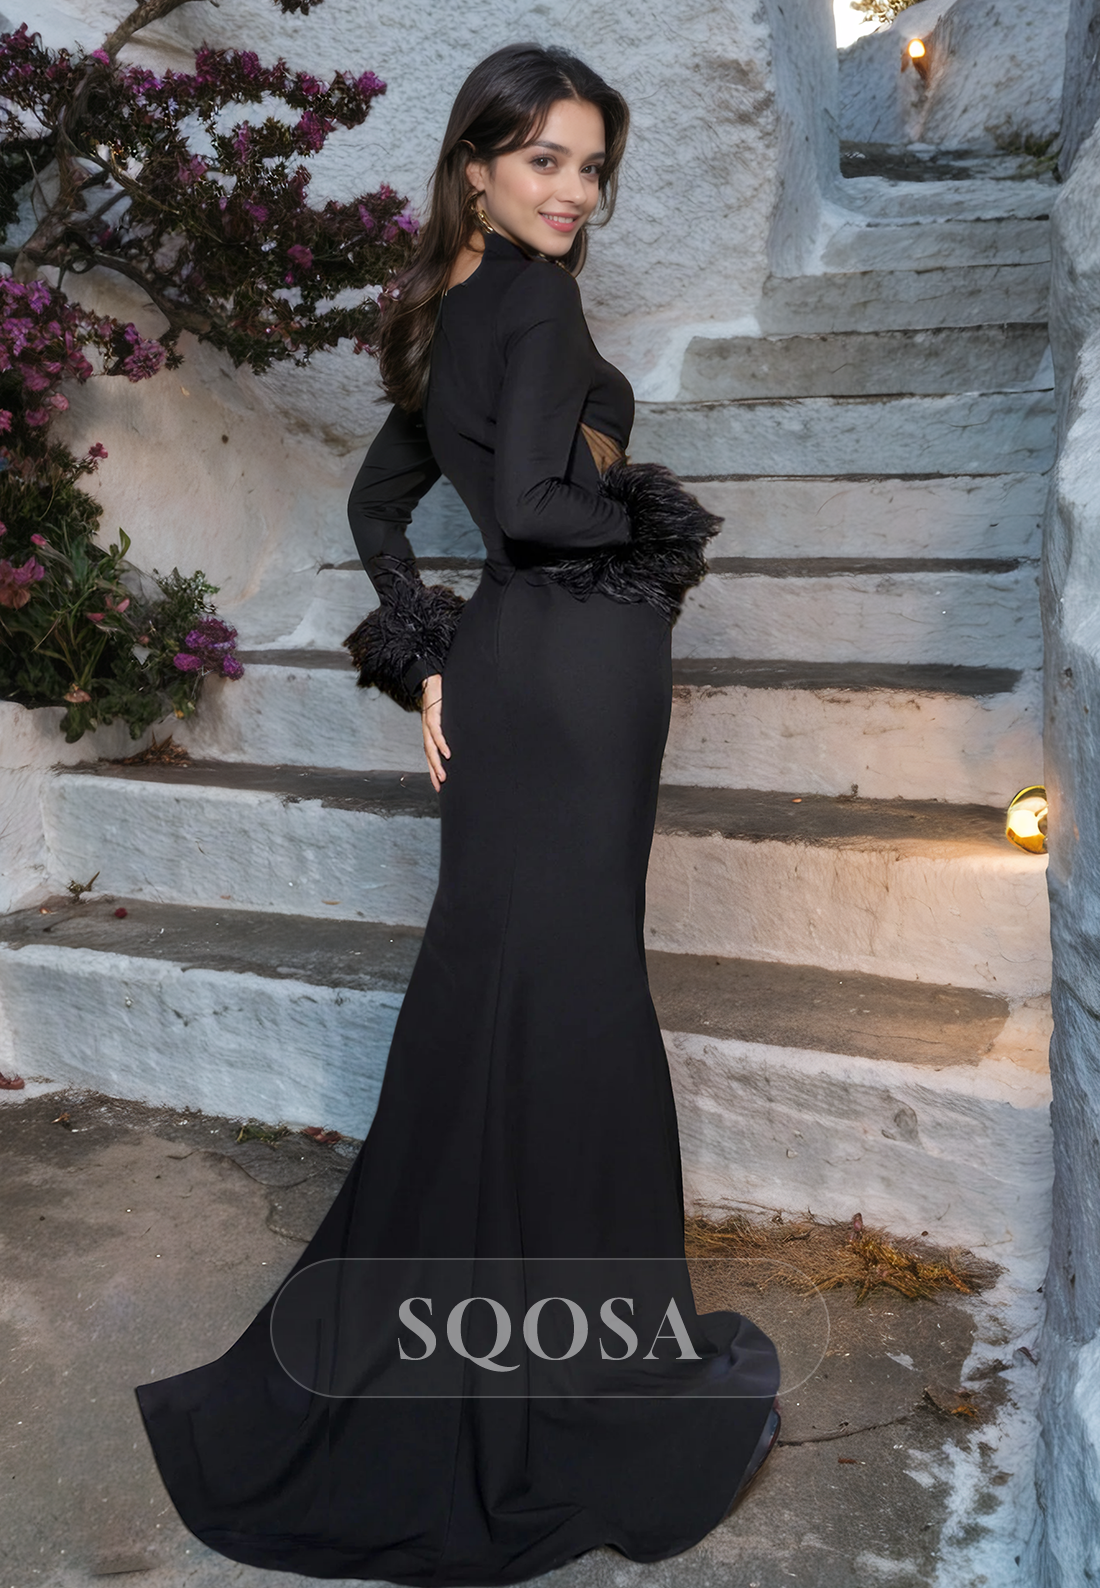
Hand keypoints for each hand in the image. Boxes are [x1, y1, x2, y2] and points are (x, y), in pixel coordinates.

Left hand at [419, 673, 449, 791]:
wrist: (430, 676)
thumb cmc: (440, 696)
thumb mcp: (446, 714)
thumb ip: (450, 726)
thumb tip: (460, 737)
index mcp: (430, 731)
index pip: (431, 754)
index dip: (433, 769)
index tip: (439, 784)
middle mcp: (427, 730)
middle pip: (429, 755)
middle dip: (434, 772)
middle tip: (441, 786)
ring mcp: (428, 723)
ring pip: (431, 748)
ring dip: (436, 763)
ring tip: (443, 775)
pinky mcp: (432, 714)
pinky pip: (436, 732)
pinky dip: (441, 743)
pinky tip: (446, 753)